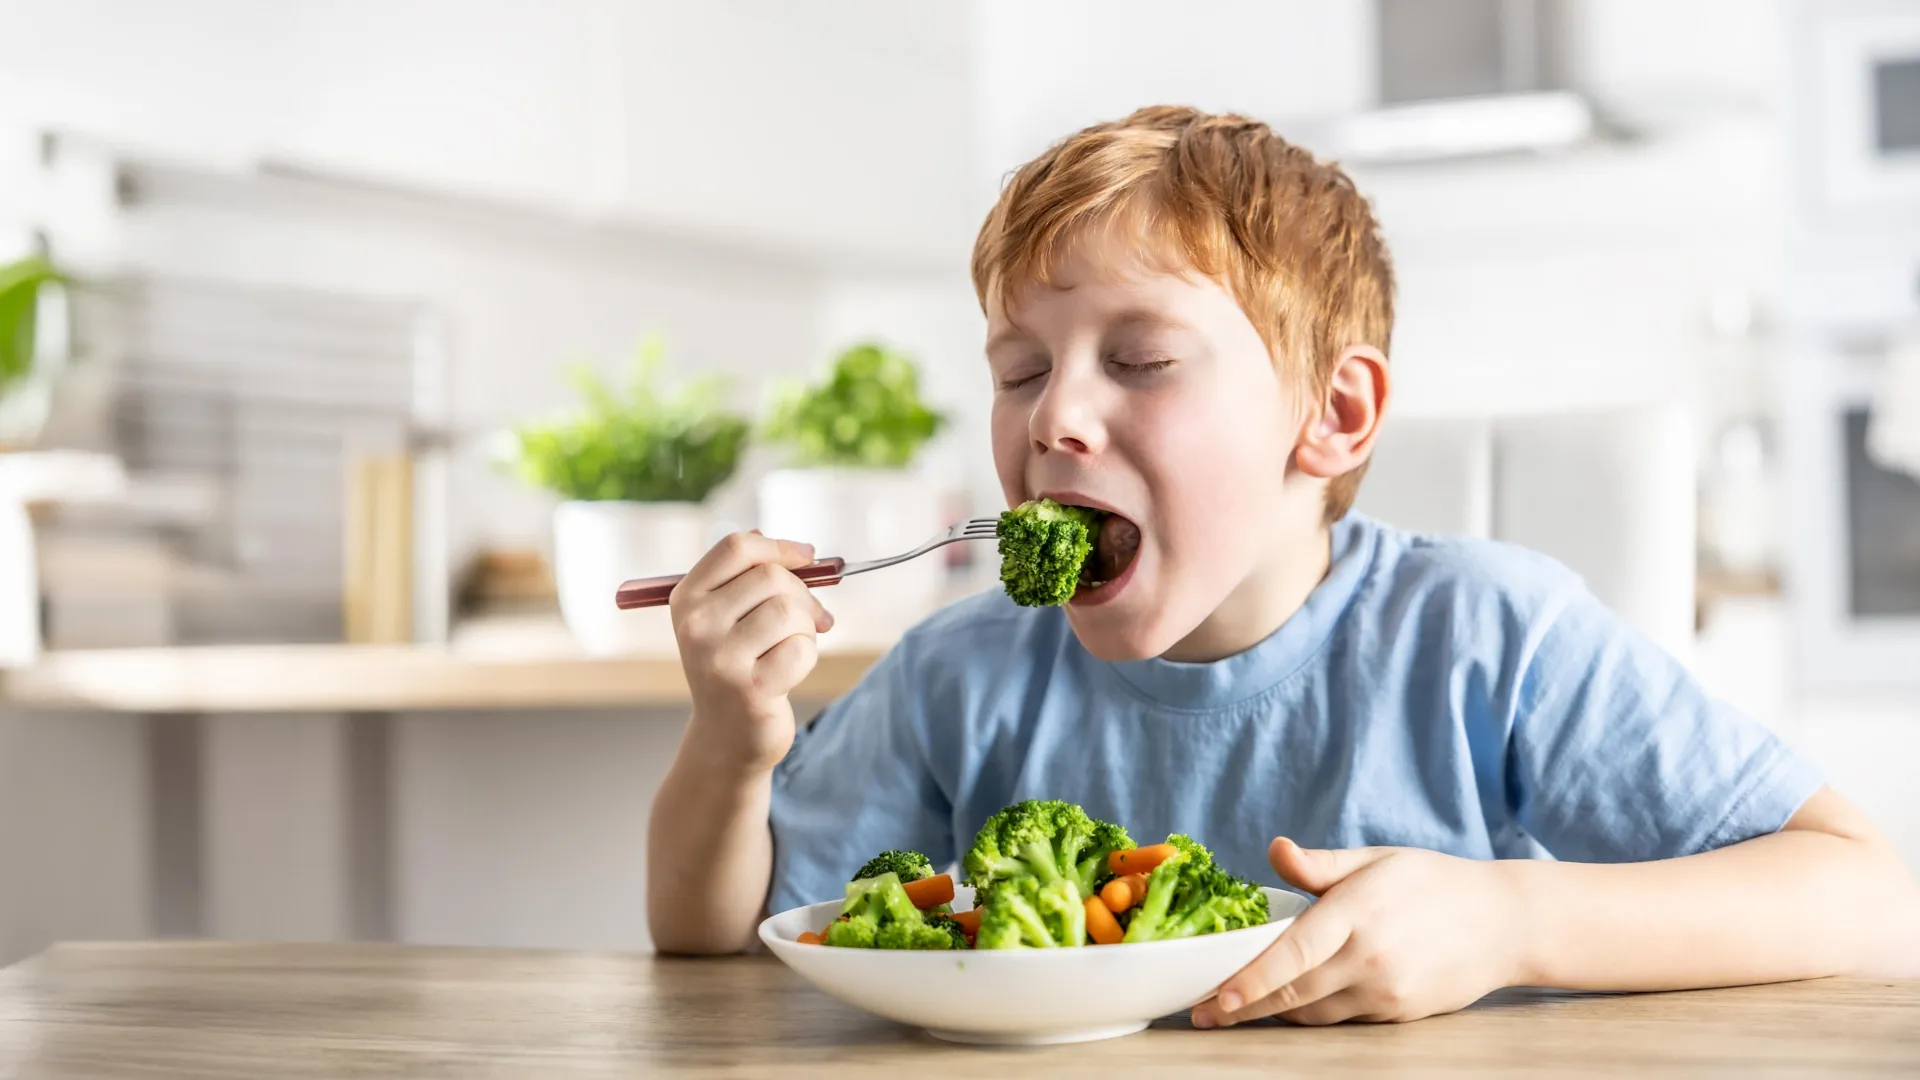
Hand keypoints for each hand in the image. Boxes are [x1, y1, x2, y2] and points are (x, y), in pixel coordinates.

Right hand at [670, 531, 834, 771]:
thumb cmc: (736, 668)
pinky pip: (802, 648)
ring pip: (790, 611)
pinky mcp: (750, 688)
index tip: (807, 557)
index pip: (736, 548)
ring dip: (806, 628)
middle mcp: (696, 626)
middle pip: (771, 577)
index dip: (779, 548)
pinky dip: (807, 657)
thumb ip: (751, 581)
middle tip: (810, 619)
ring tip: (792, 647)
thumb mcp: (728, 619)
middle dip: (802, 596)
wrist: (727, 736)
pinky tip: (788, 673)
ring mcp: (720, 658)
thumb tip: (795, 549)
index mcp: (687, 599)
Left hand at [1190, 838, 1525, 1026]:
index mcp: (1358, 912)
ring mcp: (1387, 991)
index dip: (1249, 981)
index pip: (1292, 954)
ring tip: (1234, 1010)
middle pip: (1293, 993)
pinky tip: (1288, 1006)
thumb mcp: (1374, 860)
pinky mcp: (1398, 1014)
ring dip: (1272, 1014)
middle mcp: (1371, 957)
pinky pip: (1340, 1019)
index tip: (1214, 998)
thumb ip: (1319, 864)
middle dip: (1243, 1008)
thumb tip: (1274, 849)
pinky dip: (1310, 1015)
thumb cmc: (1431, 882)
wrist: (1504, 923)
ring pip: (1313, 1013)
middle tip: (1202, 1014)